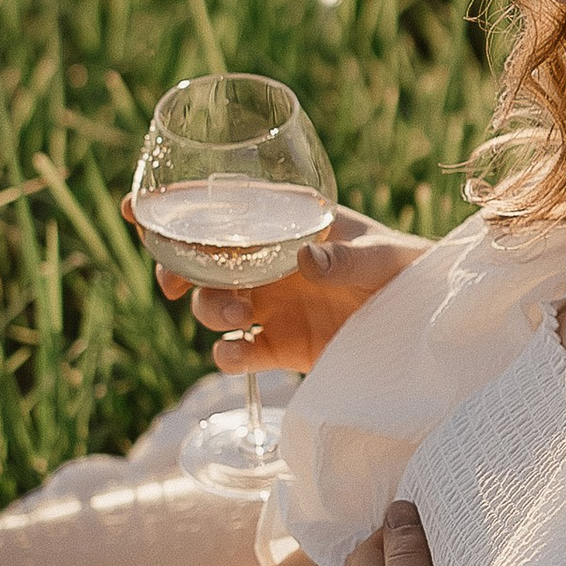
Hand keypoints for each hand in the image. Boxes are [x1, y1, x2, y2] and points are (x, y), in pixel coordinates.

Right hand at [130, 198, 426, 377]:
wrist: (429, 324)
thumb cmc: (407, 270)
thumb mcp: (381, 257)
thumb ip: (344, 259)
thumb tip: (305, 261)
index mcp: (285, 224)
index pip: (222, 210)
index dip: (174, 209)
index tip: (135, 209)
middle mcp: (268, 263)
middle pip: (199, 261)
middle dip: (174, 270)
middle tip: (172, 283)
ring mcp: (270, 306)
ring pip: (211, 306)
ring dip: (209, 310)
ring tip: (236, 317)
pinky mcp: (280, 348)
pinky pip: (236, 354)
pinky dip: (227, 356)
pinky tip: (237, 354)